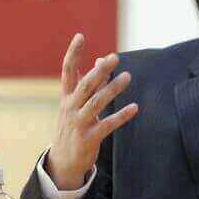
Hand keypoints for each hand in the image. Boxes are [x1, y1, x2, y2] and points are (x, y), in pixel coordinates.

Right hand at [46, 33, 138, 189]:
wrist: (63, 162)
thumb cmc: (73, 128)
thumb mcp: (78, 105)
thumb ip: (91, 84)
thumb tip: (101, 60)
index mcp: (67, 97)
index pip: (68, 71)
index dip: (73, 53)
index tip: (80, 36)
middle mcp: (70, 108)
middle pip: (85, 85)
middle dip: (99, 70)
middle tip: (114, 57)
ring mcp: (78, 123)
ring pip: (96, 102)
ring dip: (112, 89)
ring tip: (128, 77)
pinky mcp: (88, 138)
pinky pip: (106, 125)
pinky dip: (121, 116)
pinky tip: (135, 107)